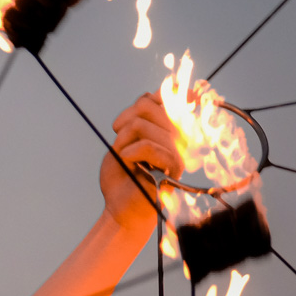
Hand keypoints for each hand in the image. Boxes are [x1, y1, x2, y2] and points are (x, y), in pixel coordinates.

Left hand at [102, 92, 183, 232]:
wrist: (119, 206)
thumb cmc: (122, 175)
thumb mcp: (123, 141)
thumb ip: (138, 118)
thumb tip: (154, 94)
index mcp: (167, 130)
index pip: (172, 98)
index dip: (172, 89)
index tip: (170, 90)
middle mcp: (177, 138)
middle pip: (147, 106)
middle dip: (123, 121)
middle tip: (119, 142)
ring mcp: (176, 151)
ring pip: (142, 125)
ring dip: (122, 142)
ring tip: (125, 158)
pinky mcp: (172, 167)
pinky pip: (148, 146)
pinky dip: (129, 153)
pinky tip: (129, 164)